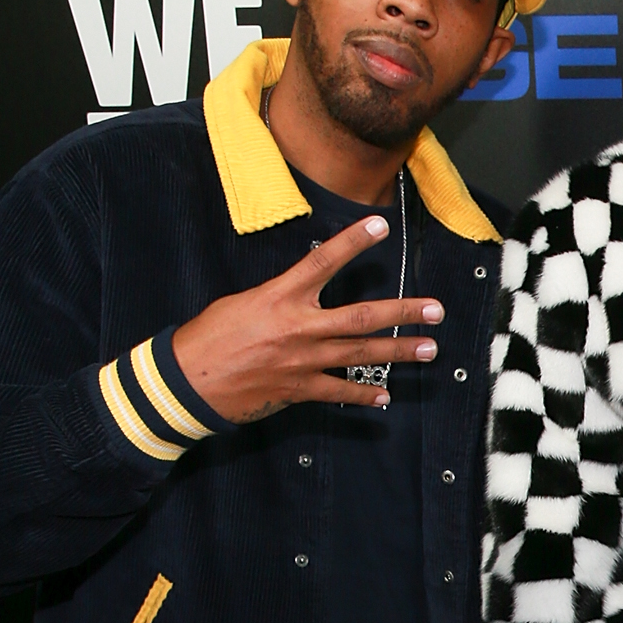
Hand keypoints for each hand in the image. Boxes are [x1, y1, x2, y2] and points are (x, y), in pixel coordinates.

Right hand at [170, 213, 443, 421]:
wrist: (187, 381)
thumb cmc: (209, 336)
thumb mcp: (242, 302)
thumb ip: (280, 296)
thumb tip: (302, 292)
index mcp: (280, 296)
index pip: (323, 261)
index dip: (353, 242)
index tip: (381, 225)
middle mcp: (299, 326)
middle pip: (361, 317)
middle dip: (402, 313)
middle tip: (435, 310)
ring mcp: (303, 360)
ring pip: (361, 354)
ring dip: (399, 352)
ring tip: (429, 348)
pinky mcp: (299, 389)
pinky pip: (339, 392)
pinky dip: (363, 395)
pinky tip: (385, 396)